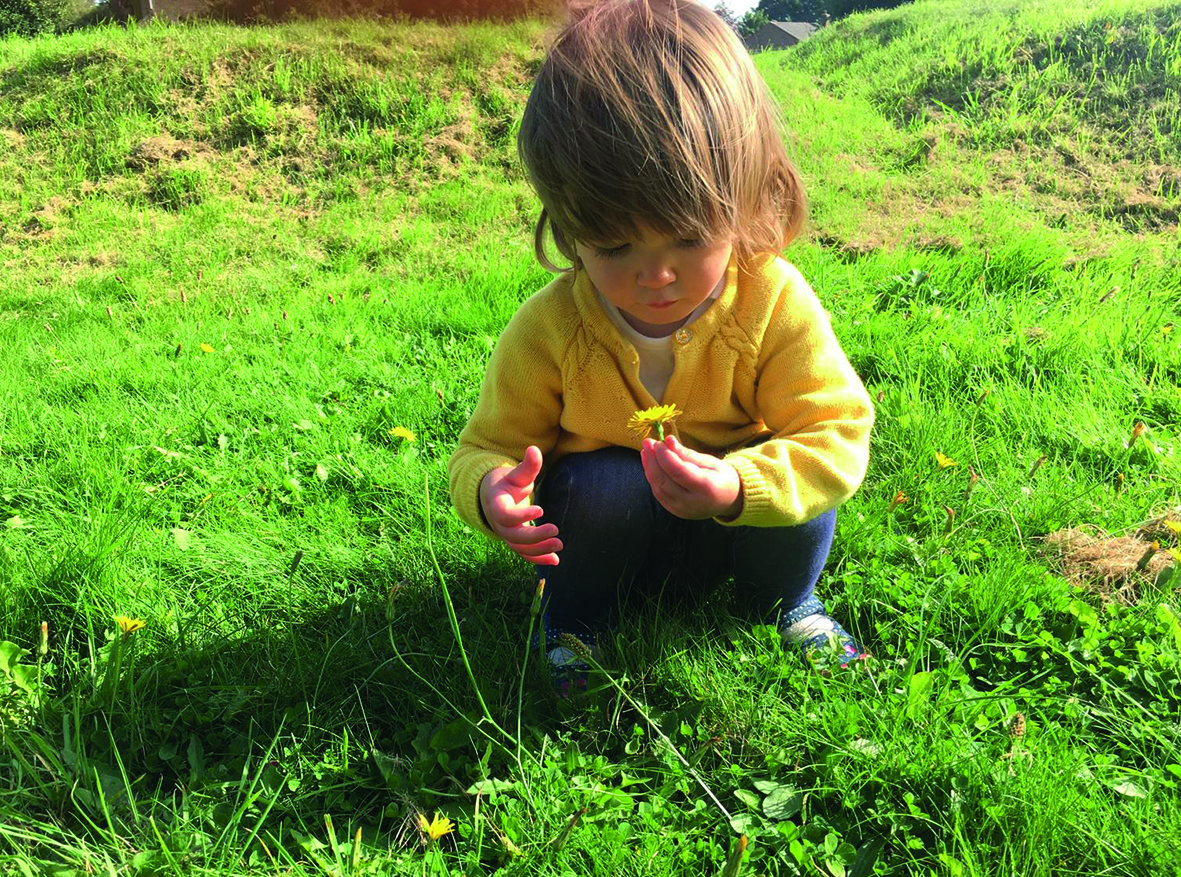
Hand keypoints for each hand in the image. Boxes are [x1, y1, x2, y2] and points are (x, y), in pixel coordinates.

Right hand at [479, 445, 561, 565]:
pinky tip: (555, 560)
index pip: (507, 515)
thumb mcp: (514, 474)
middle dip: (535, 537)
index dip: (522, 515)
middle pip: (514, 536)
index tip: (541, 509)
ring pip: (520, 548)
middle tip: (556, 532)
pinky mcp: (514, 542)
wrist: (492, 498)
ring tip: (559, 546)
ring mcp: (506, 535)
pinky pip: (525, 554)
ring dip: (539, 550)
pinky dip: (538, 559)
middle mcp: (499, 524)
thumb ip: (527, 466)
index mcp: (497, 505)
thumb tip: (534, 449)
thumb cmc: (506, 483)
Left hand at [641, 435, 742, 519]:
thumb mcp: (709, 461)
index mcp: (706, 488)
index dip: (665, 456)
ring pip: (658, 487)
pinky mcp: (674, 511)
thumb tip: (667, 440)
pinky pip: (658, 493)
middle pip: (664, 480)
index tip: (658, 442)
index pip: (678, 472)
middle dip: (653, 460)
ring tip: (646, 450)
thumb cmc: (720, 476)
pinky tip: (650, 463)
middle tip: (648, 442)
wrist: (728, 500)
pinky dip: (652, 477)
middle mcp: (692, 503)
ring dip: (649, 468)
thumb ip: (686, 453)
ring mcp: (682, 510)